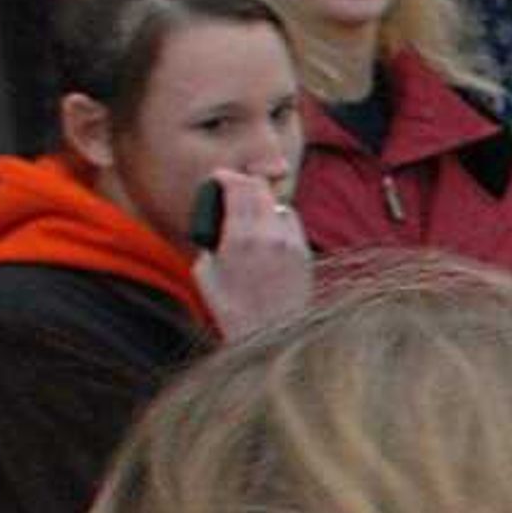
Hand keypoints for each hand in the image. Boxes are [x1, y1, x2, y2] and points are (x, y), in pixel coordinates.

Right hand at [199, 178, 311, 338]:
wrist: (272, 335)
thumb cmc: (233, 310)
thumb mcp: (205, 273)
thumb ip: (210, 241)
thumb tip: (216, 227)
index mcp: (242, 237)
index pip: (240, 187)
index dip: (227, 177)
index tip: (219, 177)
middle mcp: (271, 235)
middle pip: (261, 189)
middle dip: (245, 183)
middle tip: (233, 187)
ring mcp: (293, 244)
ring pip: (279, 206)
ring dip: (263, 203)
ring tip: (249, 215)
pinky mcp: (306, 254)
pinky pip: (292, 225)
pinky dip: (278, 222)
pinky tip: (267, 234)